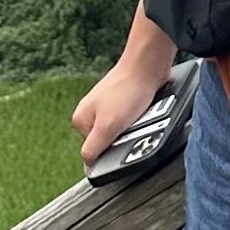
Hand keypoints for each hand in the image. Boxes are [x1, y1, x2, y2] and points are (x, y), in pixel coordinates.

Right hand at [71, 14, 176, 165]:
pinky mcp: (122, 99)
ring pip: (122, 128)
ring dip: (134, 126)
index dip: (111, 149)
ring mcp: (107, 104)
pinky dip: (140, 116)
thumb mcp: (107, 127)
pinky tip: (145, 109)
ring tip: (141, 114)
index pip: (94, 151)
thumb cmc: (127, 91)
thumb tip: (87, 165)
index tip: (122, 138)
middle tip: (133, 125)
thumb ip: (94, 148)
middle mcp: (91, 111)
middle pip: (109, 139)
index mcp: (81, 119)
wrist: (148, 64)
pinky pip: (132, 117)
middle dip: (124, 136)